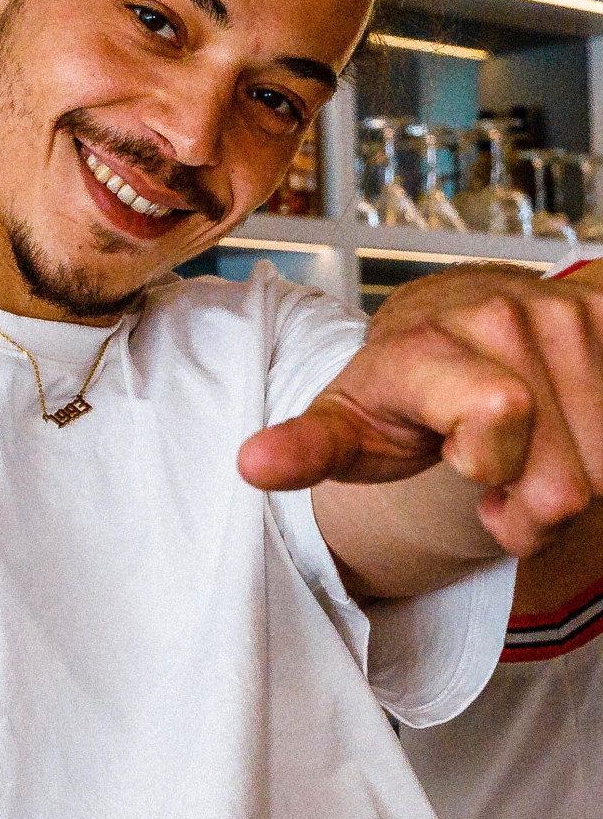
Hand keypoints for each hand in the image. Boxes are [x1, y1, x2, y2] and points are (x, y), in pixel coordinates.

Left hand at [239, 265, 602, 556]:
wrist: (448, 316)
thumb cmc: (397, 386)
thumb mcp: (347, 420)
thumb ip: (307, 448)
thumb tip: (251, 465)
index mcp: (426, 344)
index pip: (497, 410)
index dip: (491, 462)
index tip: (463, 463)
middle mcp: (500, 315)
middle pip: (562, 477)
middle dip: (530, 505)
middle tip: (493, 480)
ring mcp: (562, 313)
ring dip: (569, 480)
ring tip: (523, 452)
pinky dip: (600, 451)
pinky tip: (560, 431)